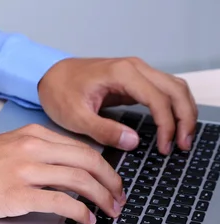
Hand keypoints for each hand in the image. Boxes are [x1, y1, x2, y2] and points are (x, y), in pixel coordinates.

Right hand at [0, 124, 125, 223]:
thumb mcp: (5, 148)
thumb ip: (35, 153)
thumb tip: (63, 171)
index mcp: (31, 135)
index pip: (80, 147)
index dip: (103, 166)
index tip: (110, 180)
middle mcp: (32, 148)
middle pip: (87, 161)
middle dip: (111, 181)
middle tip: (119, 197)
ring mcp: (25, 170)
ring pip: (79, 180)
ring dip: (101, 198)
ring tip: (110, 211)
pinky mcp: (17, 194)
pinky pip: (60, 202)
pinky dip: (79, 212)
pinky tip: (85, 220)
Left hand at [38, 57, 197, 154]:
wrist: (47, 75)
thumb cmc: (58, 92)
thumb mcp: (76, 117)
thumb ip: (104, 130)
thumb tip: (133, 142)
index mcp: (122, 73)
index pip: (158, 98)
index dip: (166, 125)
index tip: (165, 147)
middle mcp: (134, 68)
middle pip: (175, 89)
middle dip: (185, 118)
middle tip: (183, 145)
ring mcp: (136, 72)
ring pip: (173, 88)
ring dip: (183, 111)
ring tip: (182, 139)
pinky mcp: (133, 81)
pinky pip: (162, 91)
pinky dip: (171, 108)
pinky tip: (170, 128)